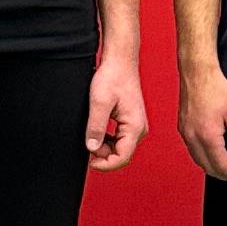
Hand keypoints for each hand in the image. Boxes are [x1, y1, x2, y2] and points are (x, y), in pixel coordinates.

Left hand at [84, 51, 147, 170]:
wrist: (120, 61)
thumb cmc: (112, 77)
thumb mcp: (99, 102)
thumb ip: (96, 127)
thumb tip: (92, 149)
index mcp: (135, 127)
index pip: (122, 158)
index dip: (105, 164)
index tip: (89, 161)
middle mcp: (139, 129)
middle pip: (121, 155)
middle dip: (103, 155)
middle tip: (87, 144)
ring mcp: (136, 125)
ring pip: (120, 148)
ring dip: (104, 147)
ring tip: (91, 135)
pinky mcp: (130, 121)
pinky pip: (119, 139)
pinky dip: (107, 140)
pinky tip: (97, 131)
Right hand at [177, 59, 226, 184]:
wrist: (197, 72)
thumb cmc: (216, 89)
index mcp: (207, 137)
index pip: (221, 166)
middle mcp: (192, 138)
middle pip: (208, 167)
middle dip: (224, 174)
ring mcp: (185, 133)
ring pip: (198, 160)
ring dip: (213, 167)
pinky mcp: (182, 127)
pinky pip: (193, 150)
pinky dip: (204, 156)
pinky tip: (213, 152)